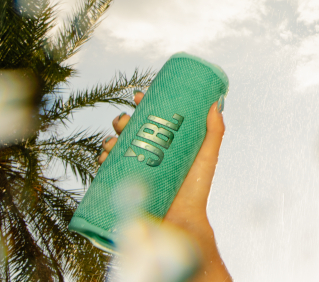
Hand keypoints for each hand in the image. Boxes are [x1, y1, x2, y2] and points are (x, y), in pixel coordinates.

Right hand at [99, 91, 231, 280]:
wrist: (181, 224)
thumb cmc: (196, 191)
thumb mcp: (207, 157)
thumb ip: (215, 132)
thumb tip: (216, 103)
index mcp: (165, 145)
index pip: (151, 119)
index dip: (143, 105)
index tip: (138, 95)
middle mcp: (148, 155)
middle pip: (130, 131)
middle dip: (123, 121)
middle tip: (124, 120)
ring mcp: (135, 171)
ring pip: (115, 148)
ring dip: (110, 139)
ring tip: (113, 141)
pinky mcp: (123, 188)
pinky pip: (106, 171)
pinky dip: (101, 160)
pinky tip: (103, 156)